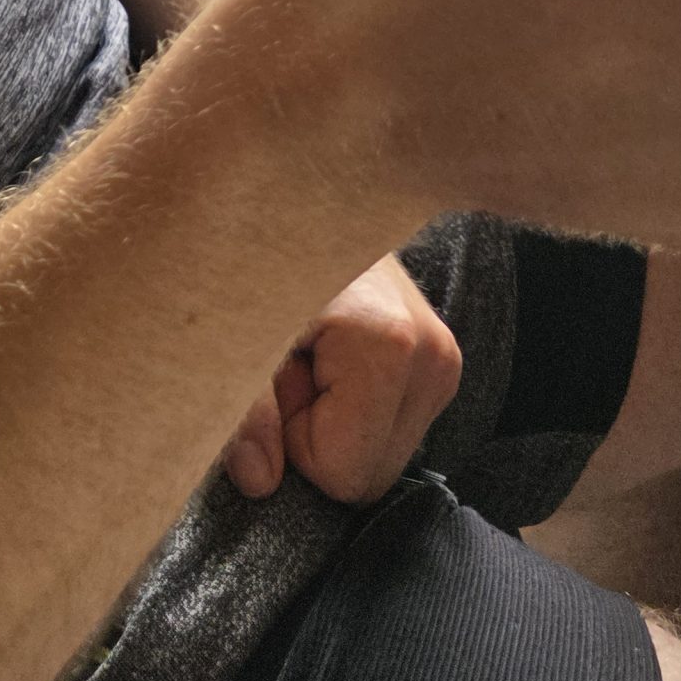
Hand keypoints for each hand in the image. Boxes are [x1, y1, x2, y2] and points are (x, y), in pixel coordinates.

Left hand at [225, 255, 460, 504]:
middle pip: (373, 475)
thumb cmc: (257, 259)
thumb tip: (259, 483)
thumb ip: (245, 415)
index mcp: (390, 346)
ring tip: (308, 350)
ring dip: (336, 421)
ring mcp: (445, 354)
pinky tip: (331, 350)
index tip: (281, 378)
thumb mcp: (235, 335)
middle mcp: (433, 353)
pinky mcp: (441, 355)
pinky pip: (393, 428)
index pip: (347, 474)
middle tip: (292, 364)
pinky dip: (356, 406)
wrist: (292, 198)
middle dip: (319, 434)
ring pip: (385, 455)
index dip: (296, 441)